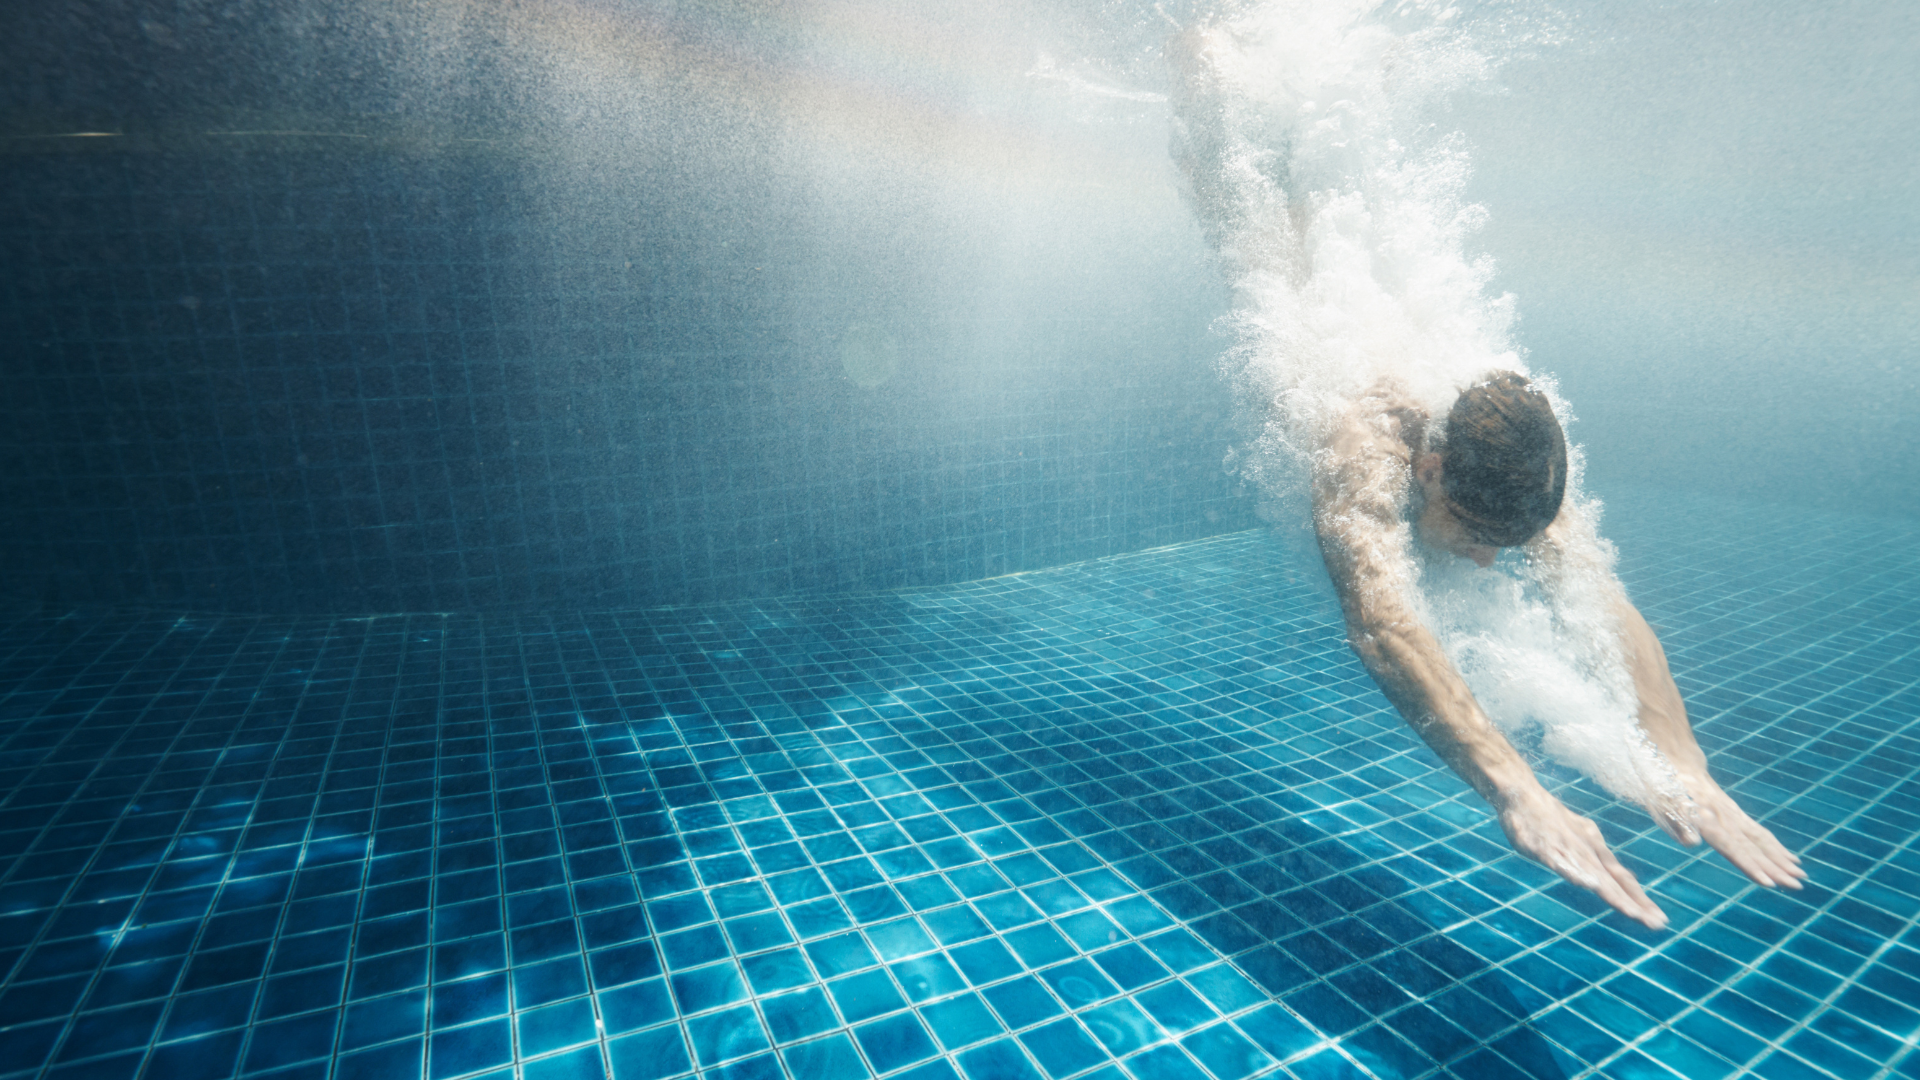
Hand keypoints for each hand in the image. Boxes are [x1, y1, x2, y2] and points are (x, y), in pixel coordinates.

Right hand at [1498, 784, 1667, 929]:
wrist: (1523, 793)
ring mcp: (1567, 849)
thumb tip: (1613, 877)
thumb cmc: (1551, 817)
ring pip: (1593, 875)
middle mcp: (1587, 851)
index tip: (1659, 920)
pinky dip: (1575, 873)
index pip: (1622, 878)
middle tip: (1657, 923)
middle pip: (1614, 881)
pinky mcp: (1544, 847)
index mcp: (1595, 850)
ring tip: (1633, 914)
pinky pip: (1561, 862)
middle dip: (1635, 904)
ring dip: (1614, 895)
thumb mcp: (1580, 836)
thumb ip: (1595, 859)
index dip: (1640, 899)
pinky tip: (1587, 884)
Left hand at [1666, 773, 1806, 889]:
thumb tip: (1691, 843)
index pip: (1734, 849)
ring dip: (1781, 859)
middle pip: (1754, 848)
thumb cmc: (1664, 787)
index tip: (1770, 883)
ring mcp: (1734, 816)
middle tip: (1797, 885)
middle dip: (1776, 868)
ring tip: (1801, 874)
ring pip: (1762, 841)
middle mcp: (1726, 820)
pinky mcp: (1737, 814)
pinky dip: (1776, 847)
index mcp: (1708, 821)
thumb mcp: (1662, 805)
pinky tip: (1790, 858)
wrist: (1678, 761)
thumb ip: (1678, 825)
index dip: (1751, 867)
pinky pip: (1760, 833)